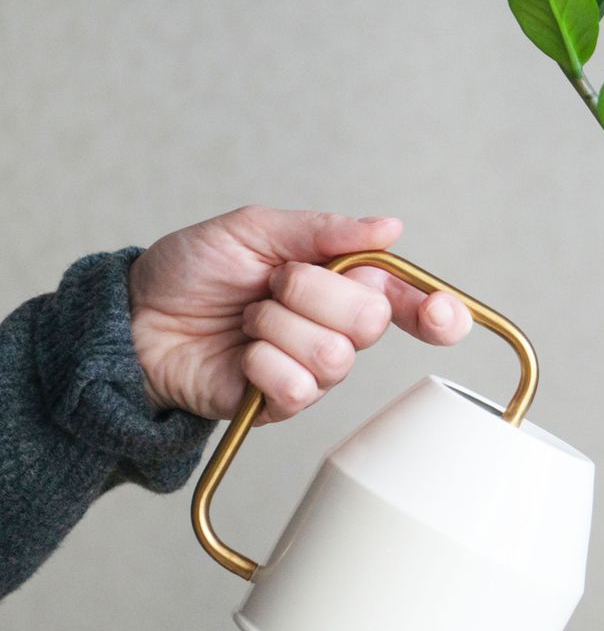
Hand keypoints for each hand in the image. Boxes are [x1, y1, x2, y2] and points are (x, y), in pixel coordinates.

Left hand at [129, 206, 471, 421]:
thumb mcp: (254, 229)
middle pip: (369, 320)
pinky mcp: (285, 403)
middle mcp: (334, 327)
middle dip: (314, 292)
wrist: (135, 319)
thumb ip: (324, 229)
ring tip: (248, 319)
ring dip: (278, 326)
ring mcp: (312, 368)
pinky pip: (298, 387)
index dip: (435, 310)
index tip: (442, 314)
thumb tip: (389, 227)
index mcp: (338, 282)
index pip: (405, 299)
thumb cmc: (191, 272)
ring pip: (334, 355)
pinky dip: (262, 363)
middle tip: (273, 283)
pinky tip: (242, 355)